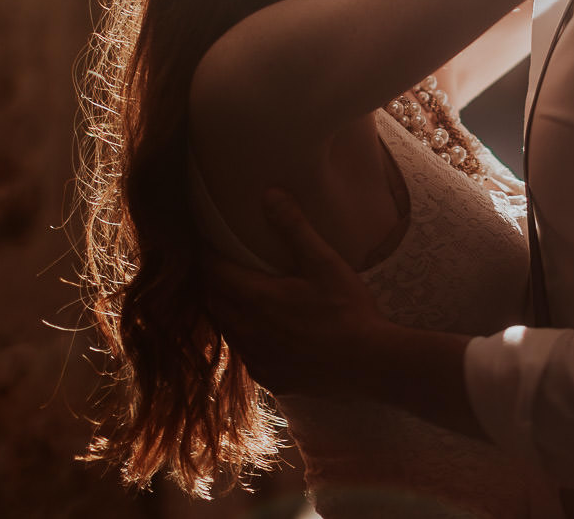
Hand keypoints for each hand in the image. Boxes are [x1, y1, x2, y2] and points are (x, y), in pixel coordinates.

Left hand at [204, 190, 394, 396]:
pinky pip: (246, 356)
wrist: (369, 363)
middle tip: (216, 264)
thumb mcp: (324, 262)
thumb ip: (294, 228)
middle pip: (215, 301)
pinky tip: (259, 334)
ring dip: (226, 311)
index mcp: (257, 299)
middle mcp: (249, 331)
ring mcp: (259, 359)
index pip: (214, 272)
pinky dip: (245, 339)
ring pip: (228, 330)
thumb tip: (270, 195)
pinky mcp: (272, 378)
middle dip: (212, 281)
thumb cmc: (348, 310)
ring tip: (234, 295)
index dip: (206, 254)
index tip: (203, 240)